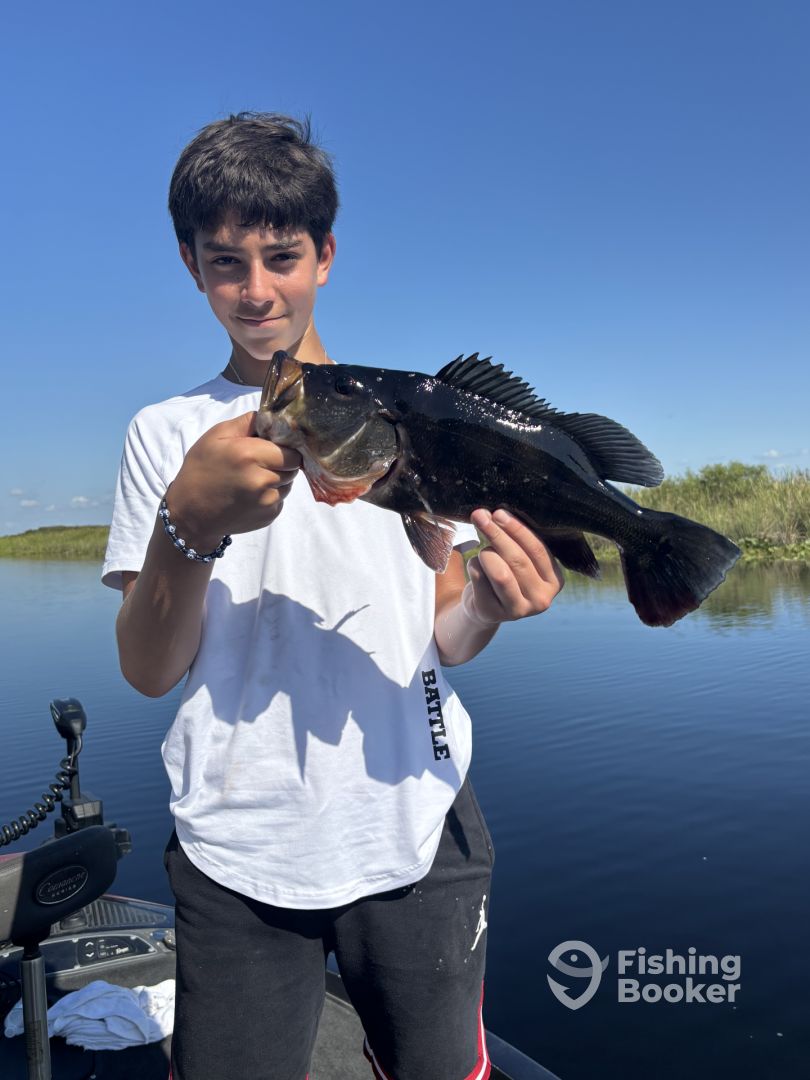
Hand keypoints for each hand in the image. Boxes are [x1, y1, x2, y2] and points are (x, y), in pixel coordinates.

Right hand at [167, 411, 300, 548]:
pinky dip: (270, 496)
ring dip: (277, 480)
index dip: (285, 447)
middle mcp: (262, 480)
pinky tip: (250, 495)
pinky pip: (280, 501)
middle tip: (261, 463)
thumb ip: (247, 422)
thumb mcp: (216, 436)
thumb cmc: (201, 469)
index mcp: (250, 455)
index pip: (291, 450)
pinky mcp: (268, 517)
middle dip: (282, 463)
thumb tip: (271, 417)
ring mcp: (267, 501)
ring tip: (252, 479)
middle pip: (293, 467)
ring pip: (288, 484)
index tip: (273, 447)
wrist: (190, 513)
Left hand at [465, 508, 563, 623]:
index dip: (517, 530)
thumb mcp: (520, 558)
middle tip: (480, 516)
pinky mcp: (494, 614)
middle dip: (497, 534)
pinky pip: (480, 579)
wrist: (485, 606)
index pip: (538, 550)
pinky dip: (474, 565)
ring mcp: (519, 611)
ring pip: (500, 572)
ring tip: (483, 551)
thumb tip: (494, 513)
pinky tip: (476, 566)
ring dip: (487, 554)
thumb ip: (516, 539)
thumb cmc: (506, 573)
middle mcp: (542, 599)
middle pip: (518, 560)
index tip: (499, 513)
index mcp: (555, 580)